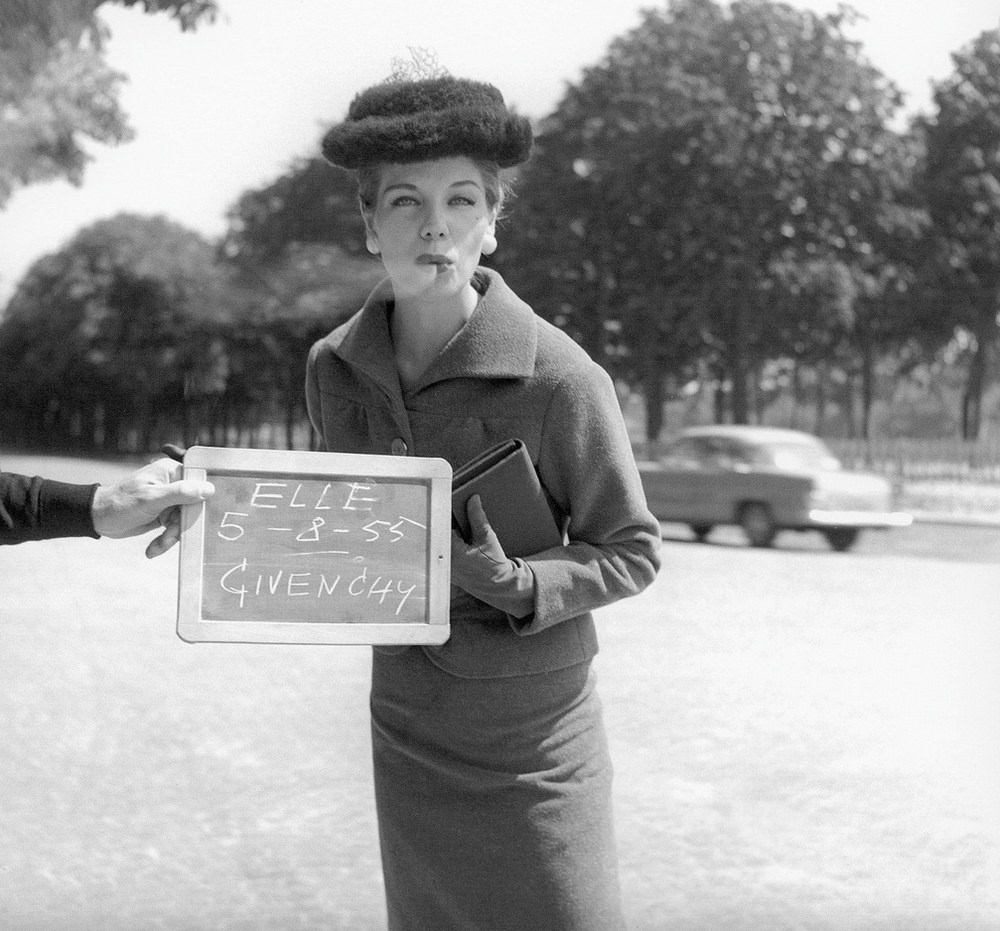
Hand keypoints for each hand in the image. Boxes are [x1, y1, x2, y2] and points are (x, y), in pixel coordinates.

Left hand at [91, 458, 214, 558]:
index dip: (202, 499)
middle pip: (193, 506)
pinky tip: (153, 549)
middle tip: (168, 537)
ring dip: (171, 536)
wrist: (98, 519)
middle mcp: (173, 484)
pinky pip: (174, 528)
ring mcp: (169, 500)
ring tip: (155, 547)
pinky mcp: (165, 514)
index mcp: (172, 472)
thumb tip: (209, 489)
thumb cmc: (121, 504)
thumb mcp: (152, 498)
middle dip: (181, 525)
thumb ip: (181, 492)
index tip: (198, 514)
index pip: (198, 482)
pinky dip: (165, 540)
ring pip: (184, 520)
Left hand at [451, 495, 533, 617]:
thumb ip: (477, 517)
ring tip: (462, 525)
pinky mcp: (448, 570)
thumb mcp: (487, 537)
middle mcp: (444, 560)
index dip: (448, 511)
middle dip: (450, 522)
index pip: (443, 524)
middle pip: (442, 533)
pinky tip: (463, 538)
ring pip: (443, 542)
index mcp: (452, 551)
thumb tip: (473, 499)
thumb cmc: (494, 565)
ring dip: (451, 533)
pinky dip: (452, 543)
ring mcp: (445, 566)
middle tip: (459, 509)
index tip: (452, 500)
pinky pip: (446, 551)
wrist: (499, 586)